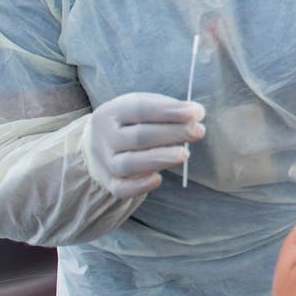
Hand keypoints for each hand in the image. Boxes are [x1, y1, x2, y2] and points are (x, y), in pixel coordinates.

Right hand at [82, 92, 205, 198]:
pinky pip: (121, 189)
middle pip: (138, 137)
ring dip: (159, 159)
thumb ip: (166, 109)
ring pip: (129, 164)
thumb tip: (195, 114)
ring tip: (185, 154)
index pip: (140, 109)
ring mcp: (105, 162)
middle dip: (172, 134)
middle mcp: (104, 137)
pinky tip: (158, 179)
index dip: (169, 111)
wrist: (98, 144)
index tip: (196, 112)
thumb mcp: (141, 106)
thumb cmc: (130, 122)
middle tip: (198, 131)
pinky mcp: (110, 183)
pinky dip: (139, 186)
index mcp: (111, 112)